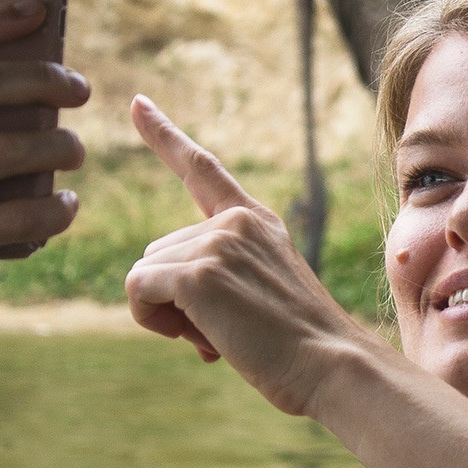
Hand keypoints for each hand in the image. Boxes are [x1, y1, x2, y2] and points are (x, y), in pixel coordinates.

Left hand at [126, 95, 372, 416]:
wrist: (332, 365)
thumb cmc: (300, 348)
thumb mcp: (261, 294)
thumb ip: (218, 277)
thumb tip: (154, 291)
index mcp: (255, 221)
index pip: (201, 167)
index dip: (163, 134)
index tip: (136, 102)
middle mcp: (234, 222)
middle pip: (157, 252)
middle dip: (173, 298)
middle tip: (226, 330)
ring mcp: (216, 242)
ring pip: (144, 274)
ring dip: (166, 315)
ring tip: (223, 336)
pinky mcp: (198, 271)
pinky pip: (138, 291)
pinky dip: (152, 320)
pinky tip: (201, 338)